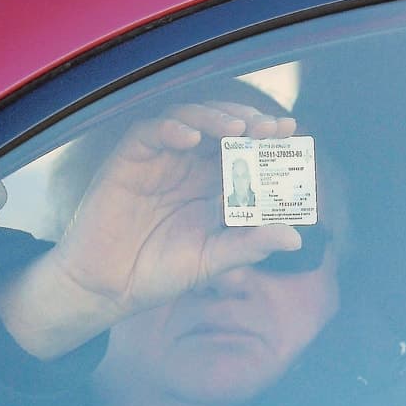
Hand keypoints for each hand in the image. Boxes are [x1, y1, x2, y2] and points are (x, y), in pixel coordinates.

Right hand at [0, 101, 301, 357]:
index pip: (246, 152)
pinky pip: (149, 132)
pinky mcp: (128, 160)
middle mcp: (189, 166)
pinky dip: (171, 128)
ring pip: (190, 120)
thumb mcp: (213, 260)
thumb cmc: (160, 272)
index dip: (268, 141)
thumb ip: (250, 245)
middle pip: (222, 128)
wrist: (109, 288)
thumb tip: (296, 237)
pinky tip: (191, 137)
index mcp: (213, 185)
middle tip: (271, 127)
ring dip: (215, 118)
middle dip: (249, 123)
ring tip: (239, 128)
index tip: (292, 134)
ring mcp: (160, 160)